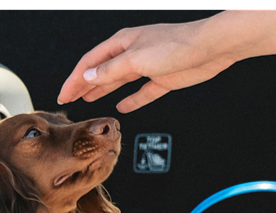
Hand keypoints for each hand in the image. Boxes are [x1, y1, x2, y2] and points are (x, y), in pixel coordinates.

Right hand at [56, 20, 239, 112]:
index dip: (74, 79)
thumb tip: (87, 76)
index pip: (90, 62)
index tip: (64, 94)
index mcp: (123, 42)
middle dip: (84, 84)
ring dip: (103, 90)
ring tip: (88, 100)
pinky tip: (123, 107)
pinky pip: (142, 92)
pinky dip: (132, 100)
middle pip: (102, 70)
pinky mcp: (163, 79)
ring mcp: (148, 66)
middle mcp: (133, 53)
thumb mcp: (136, 59)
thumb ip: (110, 70)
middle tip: (69, 99)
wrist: (212, 47)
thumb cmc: (176, 45)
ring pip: (119, 81)